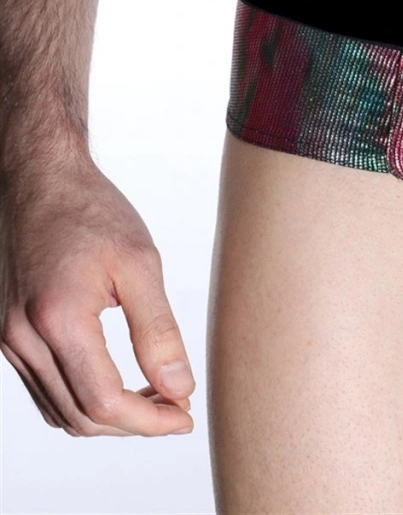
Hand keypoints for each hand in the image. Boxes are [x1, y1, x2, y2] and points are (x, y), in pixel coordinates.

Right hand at [0, 154, 194, 434]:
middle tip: (176, 406)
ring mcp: (8, 339)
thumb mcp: (139, 262)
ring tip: (154, 395)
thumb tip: (179, 388)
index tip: (185, 416)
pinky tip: (117, 380)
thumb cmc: (90, 210)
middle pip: (80, 417)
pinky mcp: (7, 335)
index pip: (104, 403)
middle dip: (133, 423)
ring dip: (107, 416)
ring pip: (59, 411)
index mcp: (57, 319)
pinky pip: (44, 389)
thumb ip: (158, 331)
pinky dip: (81, 398)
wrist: (39, 179)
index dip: (150, 421)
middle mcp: (22, 338)